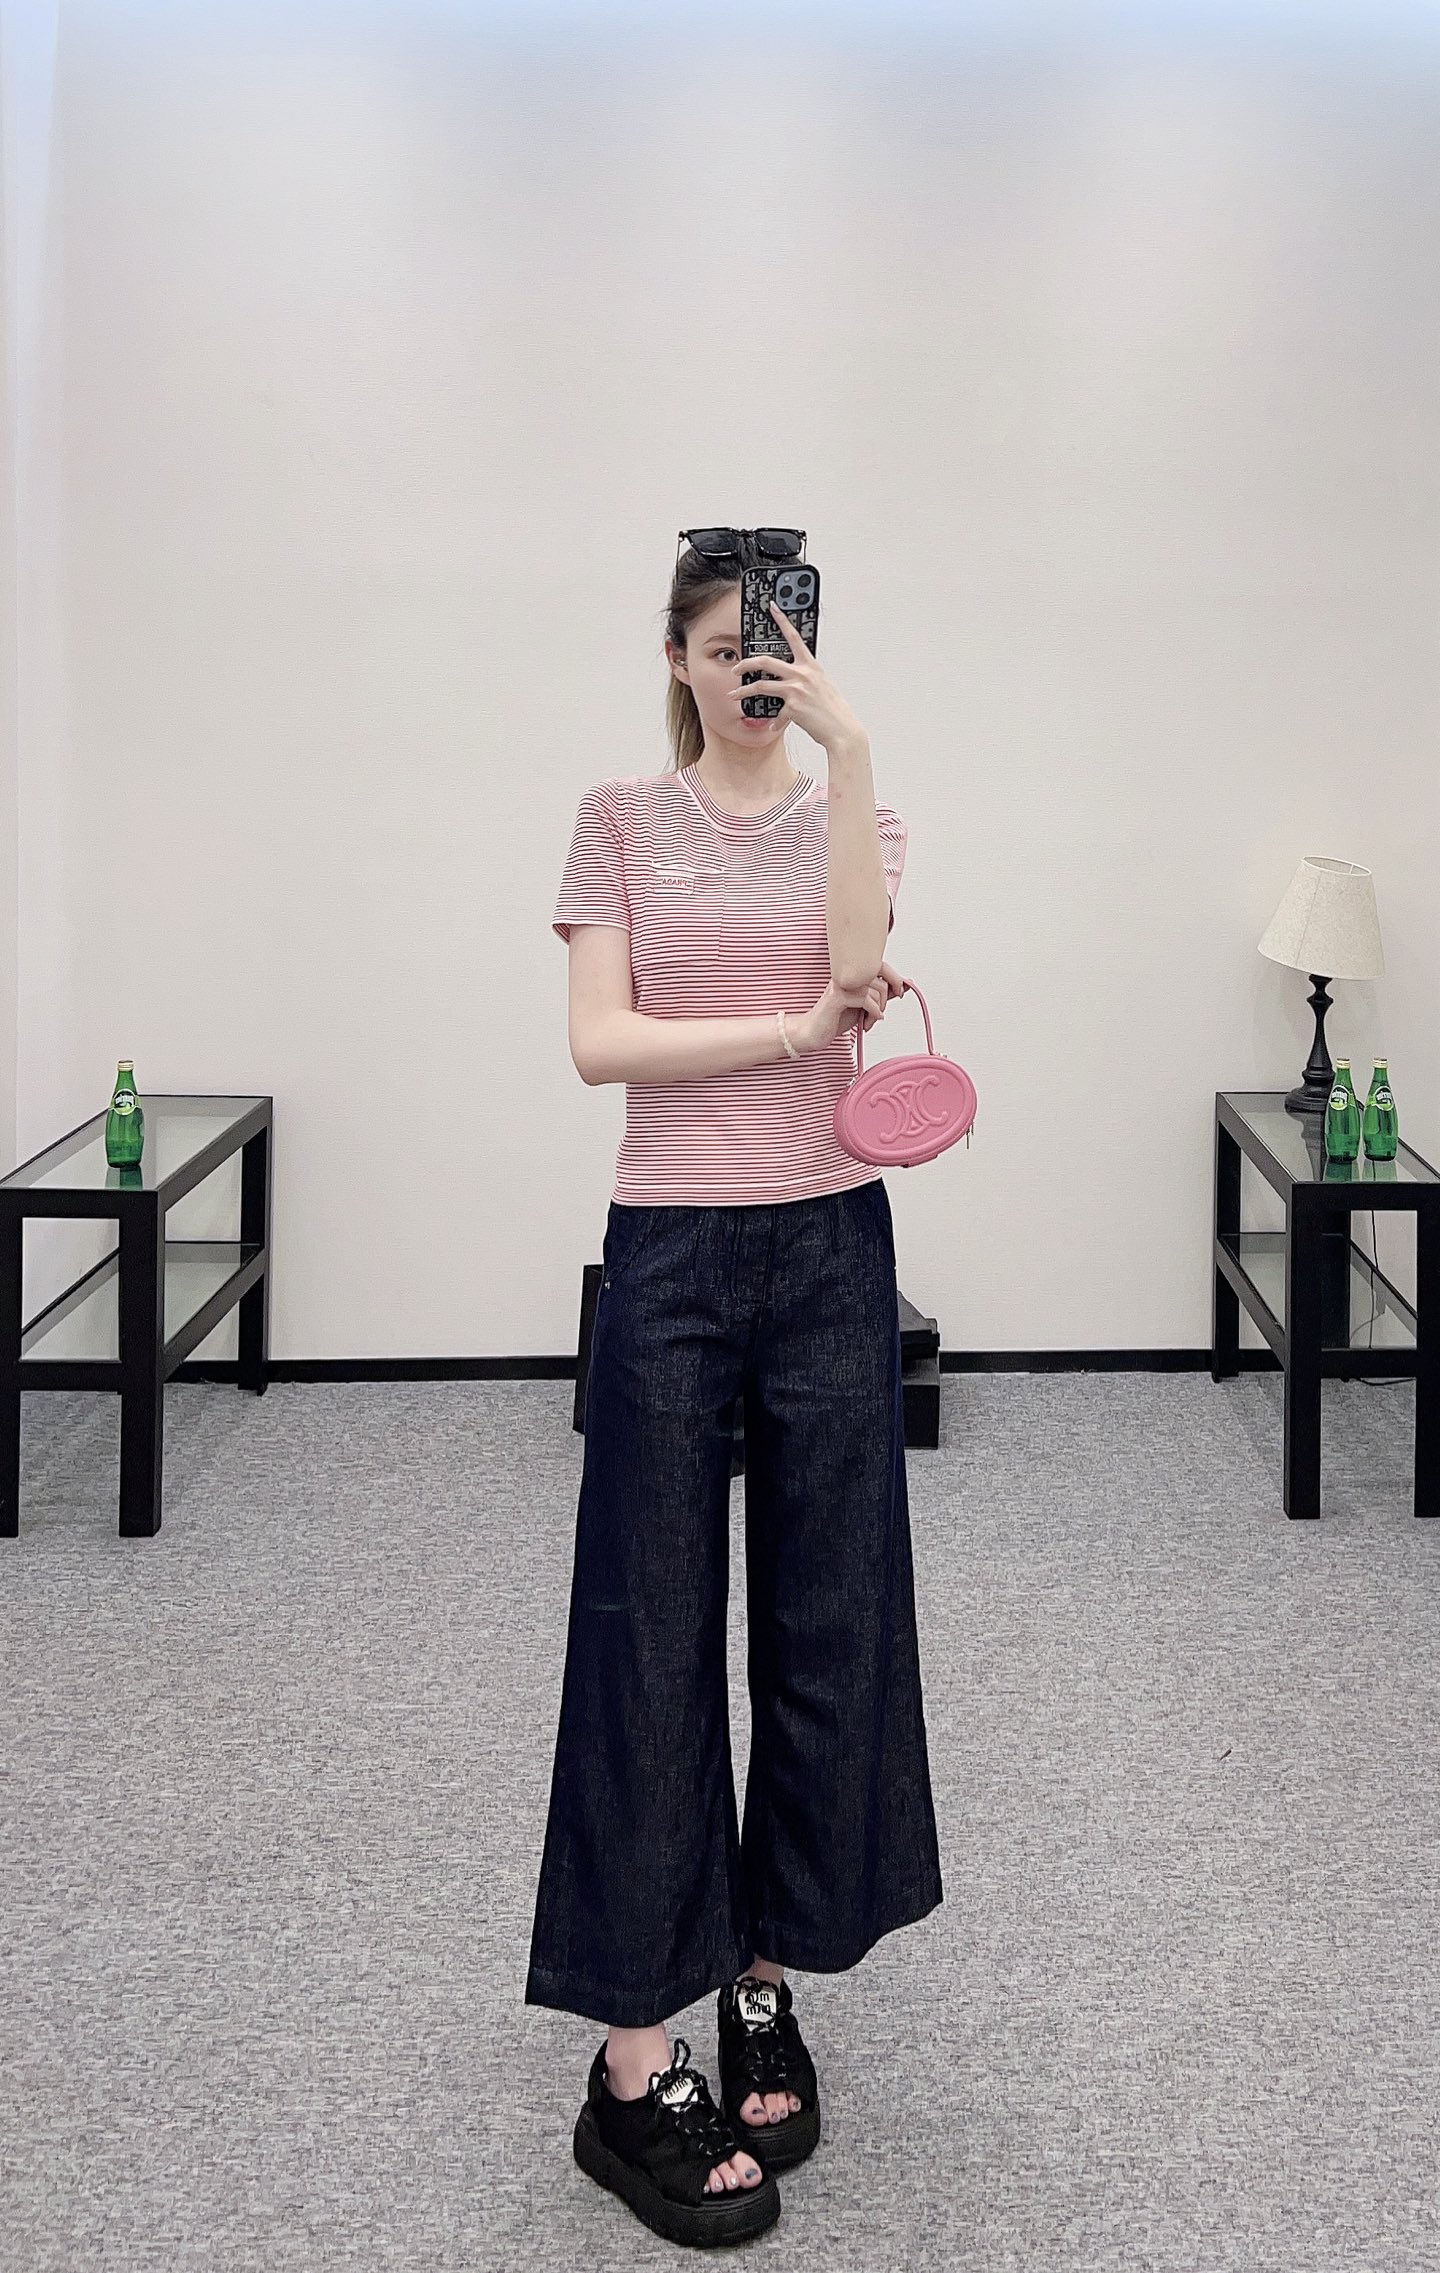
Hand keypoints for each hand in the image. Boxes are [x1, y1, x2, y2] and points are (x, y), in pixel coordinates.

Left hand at [730, 601, 866, 751]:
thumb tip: (790, 678)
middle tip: (736, 668)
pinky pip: (776, 713)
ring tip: (734, 695)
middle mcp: (802, 674)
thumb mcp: (821, 685)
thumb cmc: (833, 709)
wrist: (842, 730)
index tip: (772, 606)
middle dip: (745, 663)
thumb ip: (805, 677)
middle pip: (765, 661)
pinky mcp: (793, 707)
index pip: (794, 636)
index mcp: (811, 665)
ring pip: (760, 685)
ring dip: (743, 691)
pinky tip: (773, 726)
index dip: (782, 619)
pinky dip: (774, 722)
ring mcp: (796, 690)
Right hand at [794, 960, 905, 1053]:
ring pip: (875, 990)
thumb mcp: (865, 1006)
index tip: (900, 992)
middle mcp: (846, 975)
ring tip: (869, 1021)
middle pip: (881, 978)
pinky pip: (865, 999)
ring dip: (878, 1010)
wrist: (812, 1033)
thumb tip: (904, 985)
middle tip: (879, 1013)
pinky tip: (866, 1023)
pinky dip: (872, 1013)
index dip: (895, 978)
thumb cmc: (836, 1018)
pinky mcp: (837, 997)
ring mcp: (840, 984)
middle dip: (886, 999)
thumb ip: (881, 994)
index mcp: (852, 974)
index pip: (881, 965)